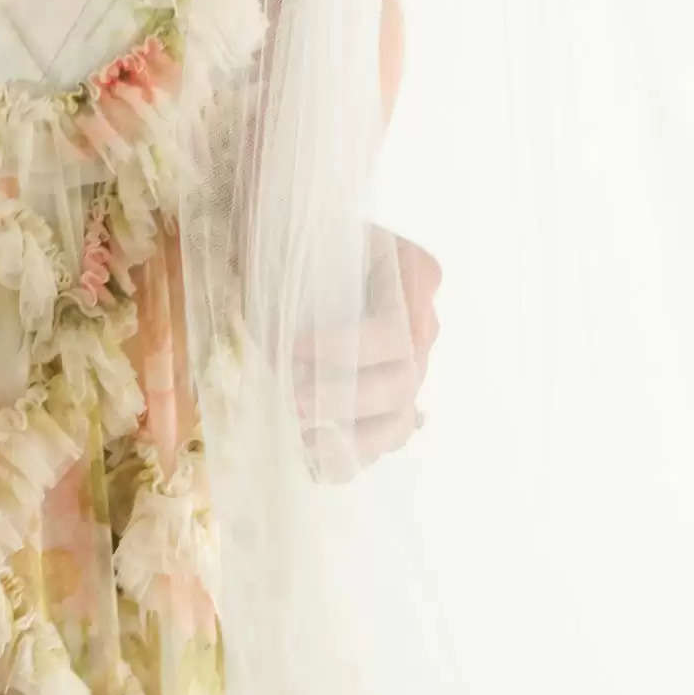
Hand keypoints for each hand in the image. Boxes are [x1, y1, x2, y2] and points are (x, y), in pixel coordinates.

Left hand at [292, 225, 441, 477]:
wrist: (297, 244)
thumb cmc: (295, 235)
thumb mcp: (294, 240)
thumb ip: (293, 276)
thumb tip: (270, 342)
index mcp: (410, 270)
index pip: (394, 324)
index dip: (343, 347)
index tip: (292, 349)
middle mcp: (423, 319)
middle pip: (403, 377)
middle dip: (346, 397)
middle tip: (292, 401)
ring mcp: (414, 363)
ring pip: (403, 418)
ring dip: (353, 437)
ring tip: (302, 440)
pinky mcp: (396, 397)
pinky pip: (388, 437)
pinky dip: (353, 454)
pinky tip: (312, 458)